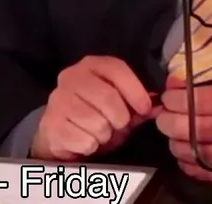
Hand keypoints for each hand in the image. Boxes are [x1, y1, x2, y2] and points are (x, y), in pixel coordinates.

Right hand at [29, 56, 160, 160]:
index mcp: (90, 65)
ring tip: (99, 132)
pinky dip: (91, 146)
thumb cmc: (95, 114)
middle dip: (120, 118)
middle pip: (108, 98)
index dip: (135, 90)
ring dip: (105, 135)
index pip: (116, 69)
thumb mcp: (119, 105)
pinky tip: (85, 139)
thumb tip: (159, 107)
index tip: (145, 109)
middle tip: (118, 125)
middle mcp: (71, 77)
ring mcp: (58, 100)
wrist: (60, 132)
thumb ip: (139, 105)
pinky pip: (85, 141)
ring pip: (97, 123)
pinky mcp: (52, 123)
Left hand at [156, 76, 211, 181]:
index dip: (171, 97)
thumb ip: (210, 83)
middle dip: (165, 118)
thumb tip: (176, 82)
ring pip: (181, 149)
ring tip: (176, 131)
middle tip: (166, 114)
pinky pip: (193, 169)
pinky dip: (184, 159)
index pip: (188, 99)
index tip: (169, 96)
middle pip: (178, 126)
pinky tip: (187, 149)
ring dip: (172, 139)